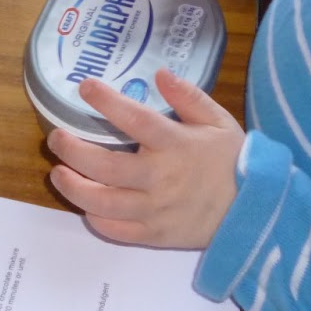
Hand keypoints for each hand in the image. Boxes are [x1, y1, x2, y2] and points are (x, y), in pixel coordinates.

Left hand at [48, 70, 243, 248]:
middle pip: (104, 166)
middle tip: (55, 138)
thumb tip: (160, 74)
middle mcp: (160, 178)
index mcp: (176, 145)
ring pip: (101, 202)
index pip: (135, 119)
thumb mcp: (218, 122)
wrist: (254, 213)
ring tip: (57, 173)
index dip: (107, 102)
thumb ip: (189, 97)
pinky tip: (86, 205)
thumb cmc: (233, 162)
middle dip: (72, 150)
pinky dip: (95, 219)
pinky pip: (115, 231)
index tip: (84, 87)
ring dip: (73, 187)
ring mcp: (154, 210)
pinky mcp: (154, 236)